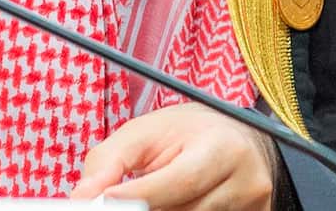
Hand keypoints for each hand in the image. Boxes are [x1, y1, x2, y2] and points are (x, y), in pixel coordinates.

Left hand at [69, 103, 277, 209]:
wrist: (238, 139)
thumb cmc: (186, 133)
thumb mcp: (144, 132)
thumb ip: (109, 161)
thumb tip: (81, 196)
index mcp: (222, 147)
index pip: (180, 180)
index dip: (140, 194)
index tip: (105, 199)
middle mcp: (246, 181)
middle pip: (187, 210)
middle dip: (146, 209)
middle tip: (114, 203)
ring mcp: (253, 207)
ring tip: (144, 197)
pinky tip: (168, 204)